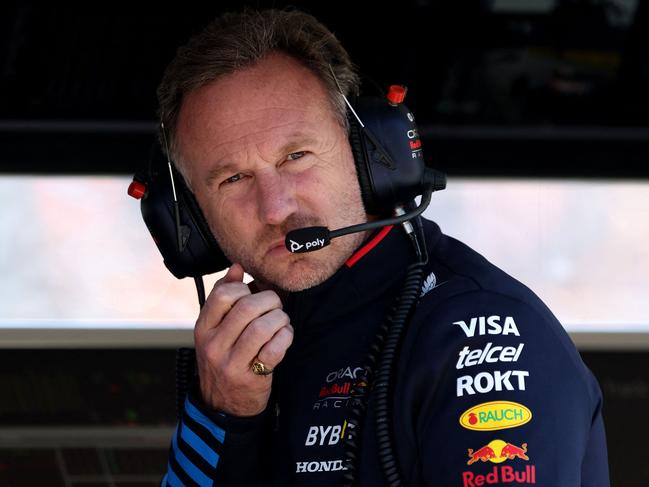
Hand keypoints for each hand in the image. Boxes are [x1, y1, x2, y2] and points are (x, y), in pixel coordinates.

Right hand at [194, 263, 293, 415]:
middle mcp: (214, 345)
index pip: (224, 294)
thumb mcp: (214, 331)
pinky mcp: (251, 377)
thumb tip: (236, 267)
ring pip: (263, 327)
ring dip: (280, 319)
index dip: (245, 288)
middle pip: (247, 307)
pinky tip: (284, 337)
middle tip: (275, 306)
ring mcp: (231, 363)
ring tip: (281, 322)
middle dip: (270, 301)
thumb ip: (223, 298)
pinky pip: (275, 349)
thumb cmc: (223, 360)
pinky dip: (285, 338)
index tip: (254, 293)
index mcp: (203, 328)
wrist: (222, 407)